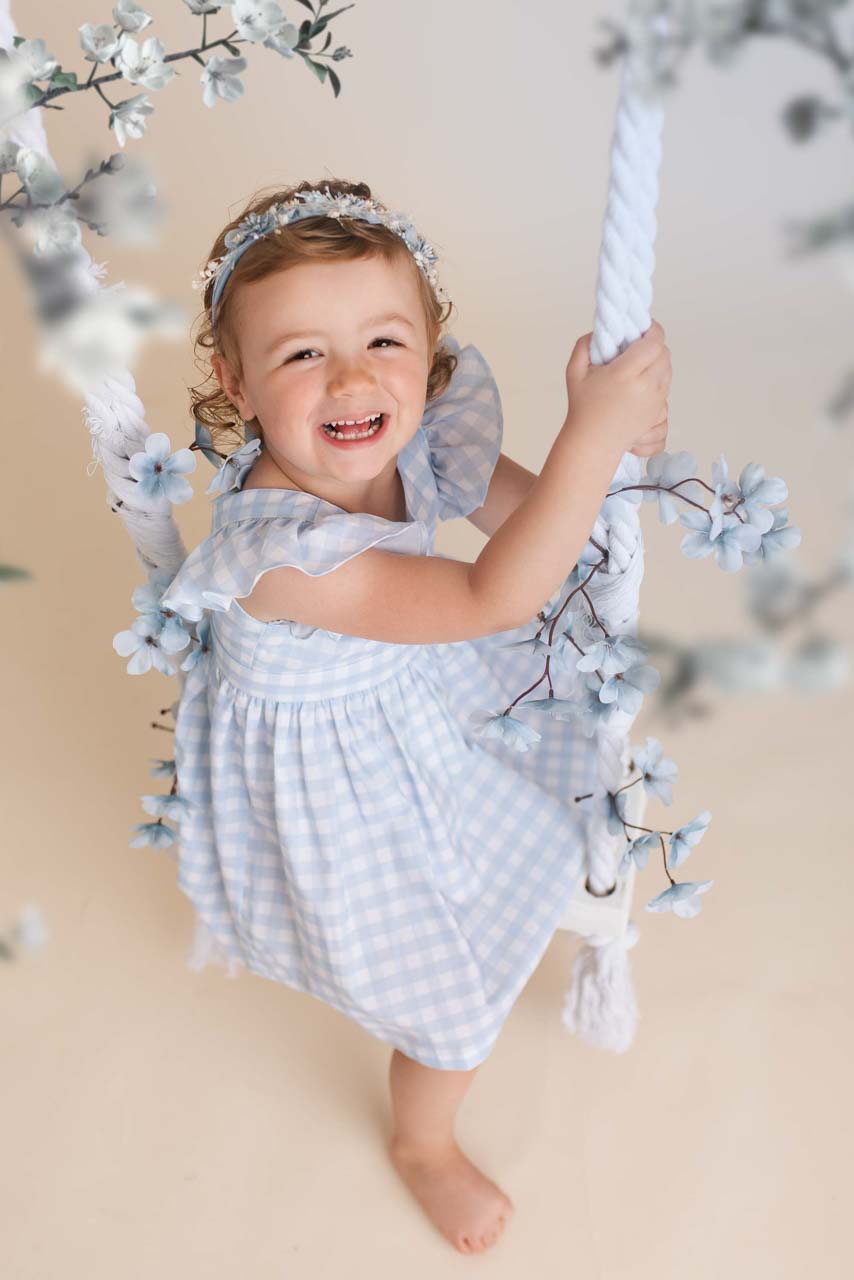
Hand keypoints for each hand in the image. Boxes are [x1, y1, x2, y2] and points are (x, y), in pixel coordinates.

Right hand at [565, 318, 671, 455]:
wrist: (593, 443)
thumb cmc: (583, 408)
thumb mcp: (574, 371)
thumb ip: (585, 344)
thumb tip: (601, 329)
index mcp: (626, 374)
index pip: (654, 342)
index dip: (652, 330)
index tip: (643, 328)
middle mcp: (646, 387)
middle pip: (665, 354)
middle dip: (654, 346)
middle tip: (638, 346)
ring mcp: (655, 402)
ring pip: (668, 370)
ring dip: (657, 363)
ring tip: (638, 366)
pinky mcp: (658, 412)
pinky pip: (667, 387)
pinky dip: (658, 381)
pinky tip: (642, 383)